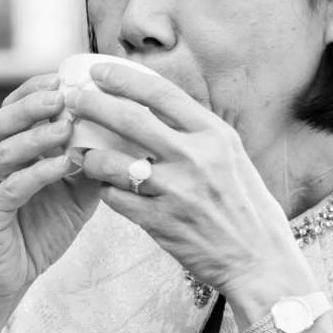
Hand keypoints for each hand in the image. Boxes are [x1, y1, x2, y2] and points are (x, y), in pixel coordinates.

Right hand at [0, 75, 102, 308]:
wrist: (10, 277)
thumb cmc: (38, 228)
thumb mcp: (72, 191)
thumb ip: (89, 163)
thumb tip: (123, 136)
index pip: (13, 107)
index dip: (35, 90)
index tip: (63, 76)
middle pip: (4, 120)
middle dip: (34, 105)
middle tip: (63, 95)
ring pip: (5, 150)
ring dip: (38, 136)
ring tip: (67, 127)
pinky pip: (11, 187)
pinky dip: (39, 173)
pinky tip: (63, 165)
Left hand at [66, 66, 305, 299]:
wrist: (259, 261)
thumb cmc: (246, 208)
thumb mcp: (232, 158)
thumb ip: (197, 134)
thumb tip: (157, 108)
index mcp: (215, 135)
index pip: (161, 93)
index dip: (124, 78)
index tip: (99, 71)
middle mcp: (195, 157)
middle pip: (129, 119)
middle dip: (93, 105)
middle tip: (74, 101)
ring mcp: (175, 191)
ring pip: (111, 162)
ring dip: (91, 157)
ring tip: (85, 155)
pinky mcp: (159, 222)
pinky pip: (115, 198)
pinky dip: (105, 191)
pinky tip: (107, 189)